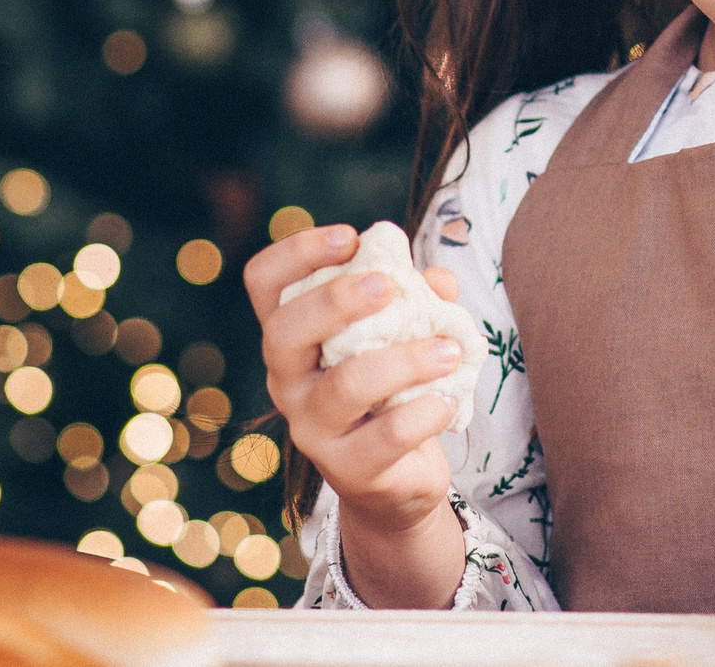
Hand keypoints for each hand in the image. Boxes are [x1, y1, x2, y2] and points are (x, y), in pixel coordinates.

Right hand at [245, 224, 470, 607]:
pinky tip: (448, 400)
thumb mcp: (403, 333)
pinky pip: (385, 436)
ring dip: (405, 359)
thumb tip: (438, 280)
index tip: (350, 237)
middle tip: (389, 286)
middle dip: (336, 301)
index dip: (297, 252)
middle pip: (283, 333)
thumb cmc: (394, 387)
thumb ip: (419, 298)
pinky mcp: (349, 469)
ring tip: (450, 349)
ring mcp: (312, 429)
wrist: (398, 476)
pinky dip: (424, 412)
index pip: (264, 284)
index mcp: (293, 337)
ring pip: (345, 386)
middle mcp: (288, 381)